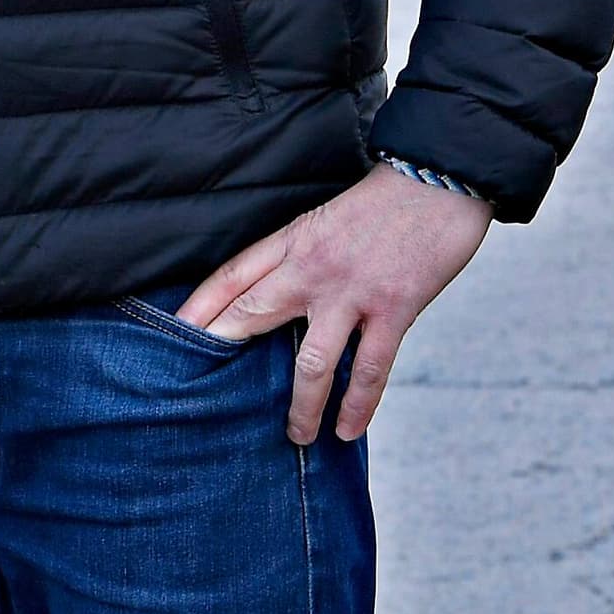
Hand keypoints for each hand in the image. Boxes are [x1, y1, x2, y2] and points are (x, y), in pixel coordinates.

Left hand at [183, 166, 490, 444]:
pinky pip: (369, 369)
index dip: (201, 305)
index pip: (234, 274)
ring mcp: (353, 292)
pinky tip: (346, 431)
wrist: (439, 177)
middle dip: (227, 352)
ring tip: (295, 436)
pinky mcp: (394, 310)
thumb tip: (284, 293)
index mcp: (294, 239)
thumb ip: (303, 254)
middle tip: (204, 392)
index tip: (174, 332)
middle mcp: (313, 267)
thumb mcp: (328, 218)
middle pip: (255, 314)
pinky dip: (357, 406)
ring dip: (301, 404)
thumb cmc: (385, 200)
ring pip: (311, 360)